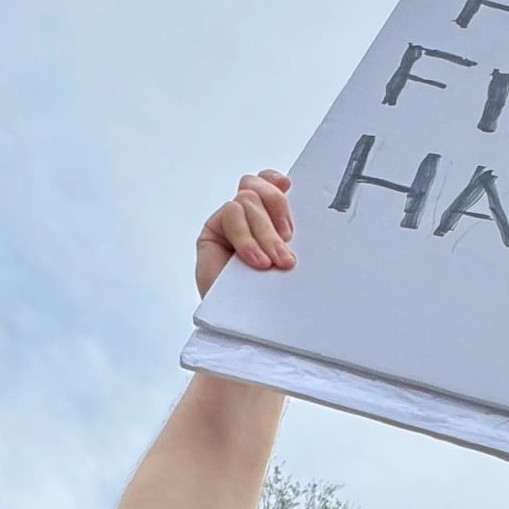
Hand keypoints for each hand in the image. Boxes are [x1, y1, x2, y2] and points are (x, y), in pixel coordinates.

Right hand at [195, 173, 295, 291]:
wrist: (245, 327)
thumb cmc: (270, 298)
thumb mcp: (285, 259)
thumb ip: (287, 235)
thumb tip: (296, 215)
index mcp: (269, 219)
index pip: (269, 184)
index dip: (275, 181)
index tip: (289, 187)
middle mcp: (248, 218)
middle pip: (258, 187)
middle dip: (276, 210)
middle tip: (287, 245)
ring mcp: (229, 224)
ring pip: (247, 200)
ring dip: (263, 232)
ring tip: (271, 263)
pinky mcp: (212, 233)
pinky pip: (231, 214)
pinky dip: (246, 237)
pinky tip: (254, 260)